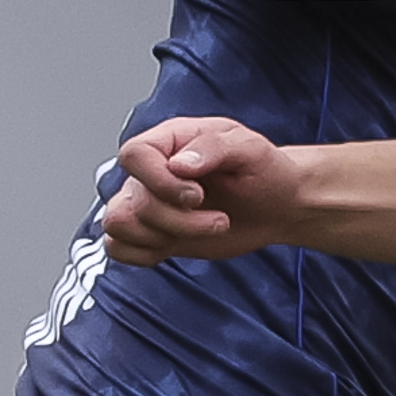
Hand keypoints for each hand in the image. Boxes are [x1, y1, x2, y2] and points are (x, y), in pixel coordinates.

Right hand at [102, 116, 306, 263]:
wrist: (278, 206)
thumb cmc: (264, 171)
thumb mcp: (249, 149)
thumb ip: (213, 148)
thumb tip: (176, 165)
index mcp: (169, 141)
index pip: (133, 156)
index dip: (158, 181)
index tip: (197, 196)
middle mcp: (150, 171)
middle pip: (132, 202)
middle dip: (179, 221)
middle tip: (221, 221)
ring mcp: (147, 203)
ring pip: (118, 225)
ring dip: (162, 237)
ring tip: (201, 231)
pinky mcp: (152, 232)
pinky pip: (118, 247)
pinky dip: (143, 255)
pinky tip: (178, 246)